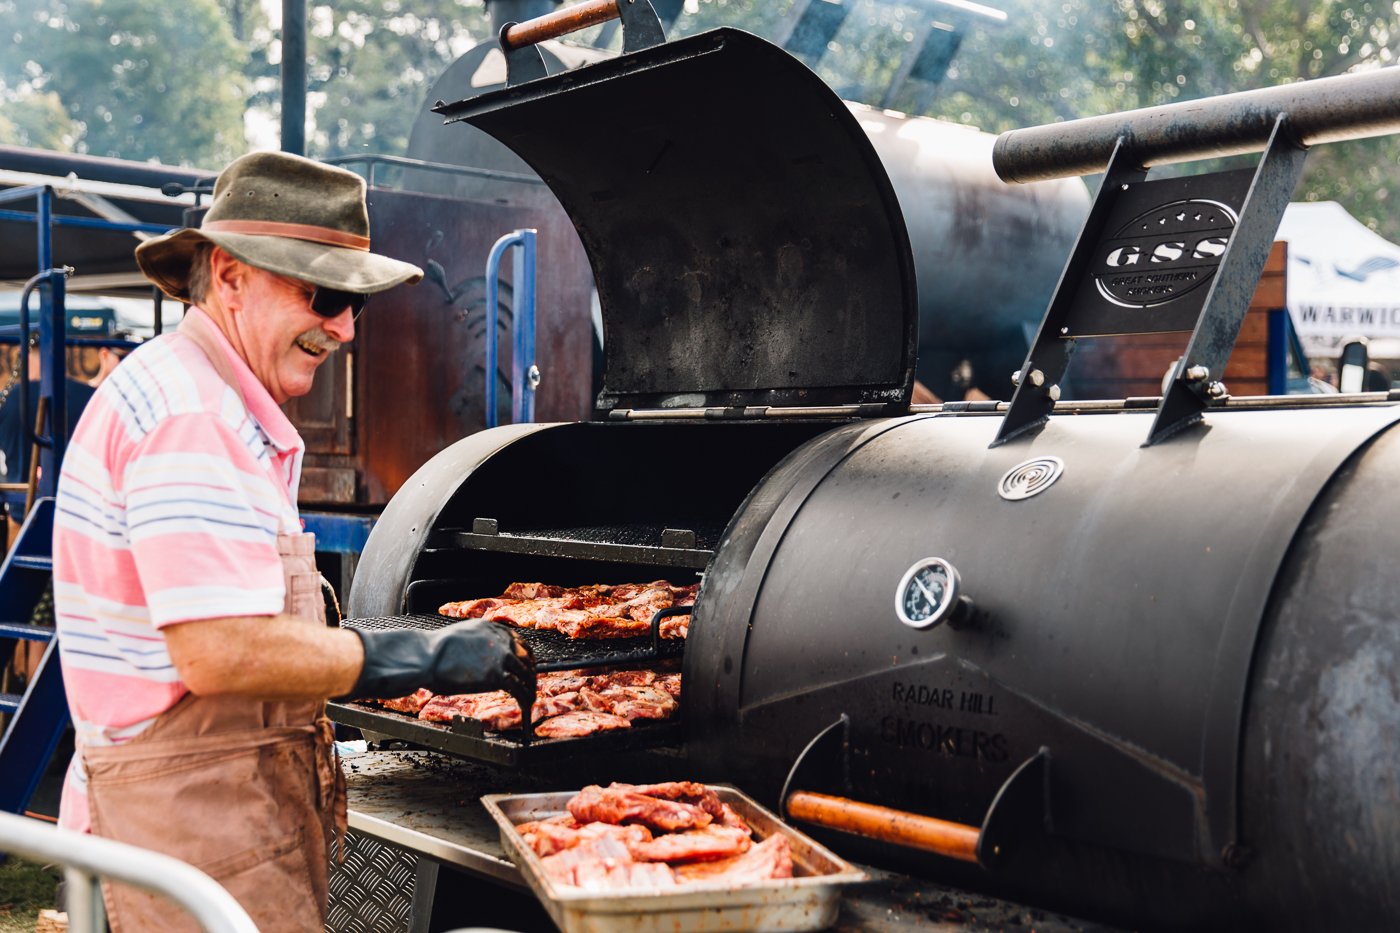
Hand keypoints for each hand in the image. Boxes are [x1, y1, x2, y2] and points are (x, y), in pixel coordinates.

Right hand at [344, 621, 533, 699]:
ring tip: (530, 699)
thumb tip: (482, 657)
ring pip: (526, 674)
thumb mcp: (462, 636)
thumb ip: (478, 643)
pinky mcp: (497, 675)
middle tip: (530, 686)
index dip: (527, 658)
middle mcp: (500, 640)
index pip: (520, 643)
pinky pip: (519, 688)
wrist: (426, 657)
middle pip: (526, 658)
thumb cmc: (435, 651)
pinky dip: (525, 699)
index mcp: (492, 629)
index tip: (528, 668)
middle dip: (530, 674)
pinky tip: (525, 706)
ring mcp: (500, 657)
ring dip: (530, 688)